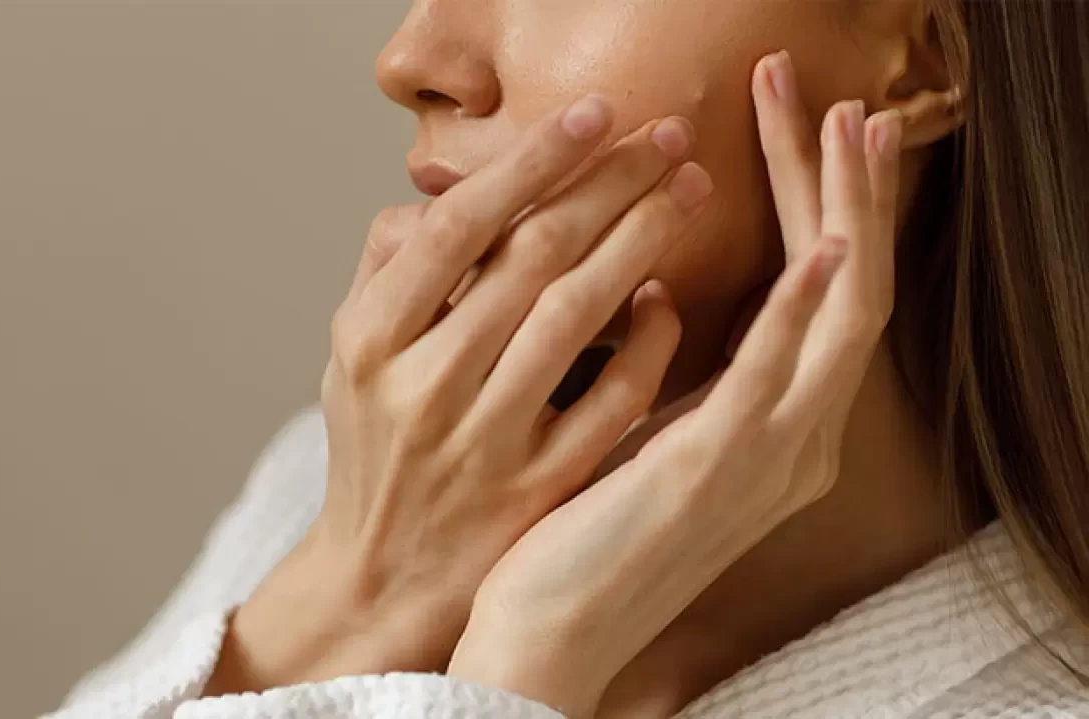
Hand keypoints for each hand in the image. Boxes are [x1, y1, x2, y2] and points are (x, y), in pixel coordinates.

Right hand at [208, 96, 714, 693]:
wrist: (384, 575)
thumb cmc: (375, 449)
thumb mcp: (350, 356)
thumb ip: (390, 269)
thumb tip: (450, 195)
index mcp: (372, 340)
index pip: (460, 225)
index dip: (532, 162)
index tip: (593, 114)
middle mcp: (425, 386)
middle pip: (531, 258)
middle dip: (609, 183)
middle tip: (669, 135)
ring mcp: (486, 441)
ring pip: (577, 317)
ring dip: (642, 241)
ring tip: (690, 190)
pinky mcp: (539, 486)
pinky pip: (611, 401)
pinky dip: (647, 343)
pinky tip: (667, 297)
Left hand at [447, 50, 901, 717]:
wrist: (552, 633)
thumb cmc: (582, 531)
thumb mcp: (635, 432)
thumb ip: (653, 368)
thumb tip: (641, 291)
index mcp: (772, 429)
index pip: (821, 296)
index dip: (828, 210)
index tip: (818, 135)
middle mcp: (792, 441)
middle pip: (851, 291)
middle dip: (852, 192)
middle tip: (849, 108)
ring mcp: (764, 459)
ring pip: (839, 319)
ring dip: (846, 218)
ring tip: (848, 133)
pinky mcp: (714, 472)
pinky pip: (775, 381)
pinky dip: (804, 313)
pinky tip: (821, 251)